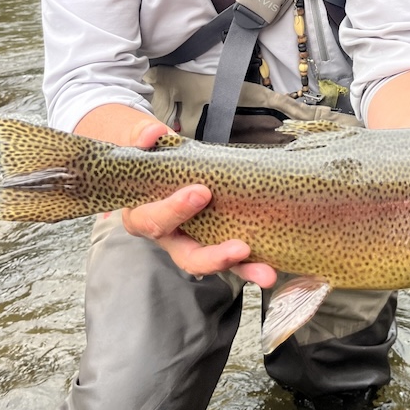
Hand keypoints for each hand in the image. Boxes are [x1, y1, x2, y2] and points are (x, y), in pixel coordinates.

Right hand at [110, 113, 276, 286]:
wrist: (154, 153)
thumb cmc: (145, 150)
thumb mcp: (136, 137)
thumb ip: (141, 135)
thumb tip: (153, 135)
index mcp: (142, 214)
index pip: (154, 220)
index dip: (175, 210)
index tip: (201, 192)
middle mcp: (169, 235)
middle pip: (188, 256)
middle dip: (214, 257)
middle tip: (240, 248)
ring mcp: (194, 239)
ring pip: (215, 260)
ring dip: (243, 268)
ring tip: (267, 274)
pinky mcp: (216, 235)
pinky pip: (233, 252)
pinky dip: (252, 260)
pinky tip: (273, 263)